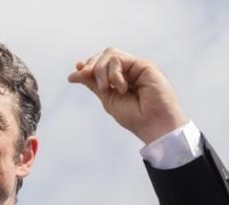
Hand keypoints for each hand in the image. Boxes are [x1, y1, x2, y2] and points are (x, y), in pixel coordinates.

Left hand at [68, 48, 187, 143]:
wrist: (154, 124)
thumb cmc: (135, 117)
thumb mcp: (108, 99)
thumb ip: (94, 84)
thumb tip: (74, 73)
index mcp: (120, 80)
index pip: (101, 65)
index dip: (87, 66)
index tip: (74, 74)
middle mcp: (129, 71)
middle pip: (104, 56)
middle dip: (91, 66)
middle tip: (85, 76)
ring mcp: (136, 67)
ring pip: (110, 54)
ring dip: (101, 70)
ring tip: (106, 88)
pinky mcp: (144, 65)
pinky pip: (119, 59)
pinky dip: (113, 73)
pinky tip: (121, 87)